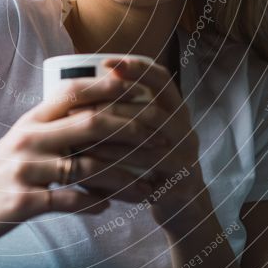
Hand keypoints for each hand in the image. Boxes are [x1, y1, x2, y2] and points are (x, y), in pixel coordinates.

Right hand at [0, 70, 155, 248]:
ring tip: (147, 186)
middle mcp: (30, 138)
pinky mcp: (22, 201)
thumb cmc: (0, 171)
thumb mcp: (24, 139)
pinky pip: (68, 201)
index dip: (110, 88)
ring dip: (123, 177)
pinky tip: (107, 207)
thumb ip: (56, 125)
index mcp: (33, 120)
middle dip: (131, 130)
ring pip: (86, 167)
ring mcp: (25, 169)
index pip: (75, 93)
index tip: (143, 90)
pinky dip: (92, 204)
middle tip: (162, 139)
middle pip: (89, 125)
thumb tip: (99, 112)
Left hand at [87, 57, 211, 230]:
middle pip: (153, 113)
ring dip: (111, 145)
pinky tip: (95, 175)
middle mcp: (186, 131)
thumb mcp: (149, 130)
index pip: (162, 80)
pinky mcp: (180, 188)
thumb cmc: (154, 160)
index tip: (106, 62)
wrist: (183, 204)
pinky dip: (118, 177)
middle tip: (80, 113)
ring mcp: (186, 160)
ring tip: (80, 144)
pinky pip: (147, 181)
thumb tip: (87, 80)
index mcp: (177, 111)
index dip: (137, 68)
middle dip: (114, 111)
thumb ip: (130, 108)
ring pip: (148, 148)